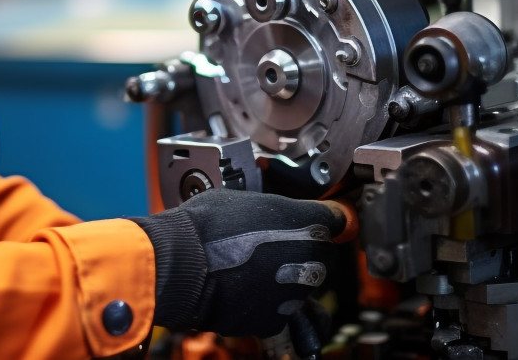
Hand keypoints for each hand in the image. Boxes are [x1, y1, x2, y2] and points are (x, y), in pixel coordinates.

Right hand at [129, 187, 343, 336]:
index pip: (337, 219)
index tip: (324, 219)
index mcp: (306, 223)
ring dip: (287, 277)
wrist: (180, 264)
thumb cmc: (204, 225)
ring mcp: (295, 293)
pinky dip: (268, 302)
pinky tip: (246, 288)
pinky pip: (281, 310)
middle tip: (274, 243)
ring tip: (254, 267)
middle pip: (323, 255)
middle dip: (304, 250)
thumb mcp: (243, 198)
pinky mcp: (275, 319)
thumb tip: (283, 212)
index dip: (328, 217)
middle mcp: (309, 259)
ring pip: (303, 285)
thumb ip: (276, 207)